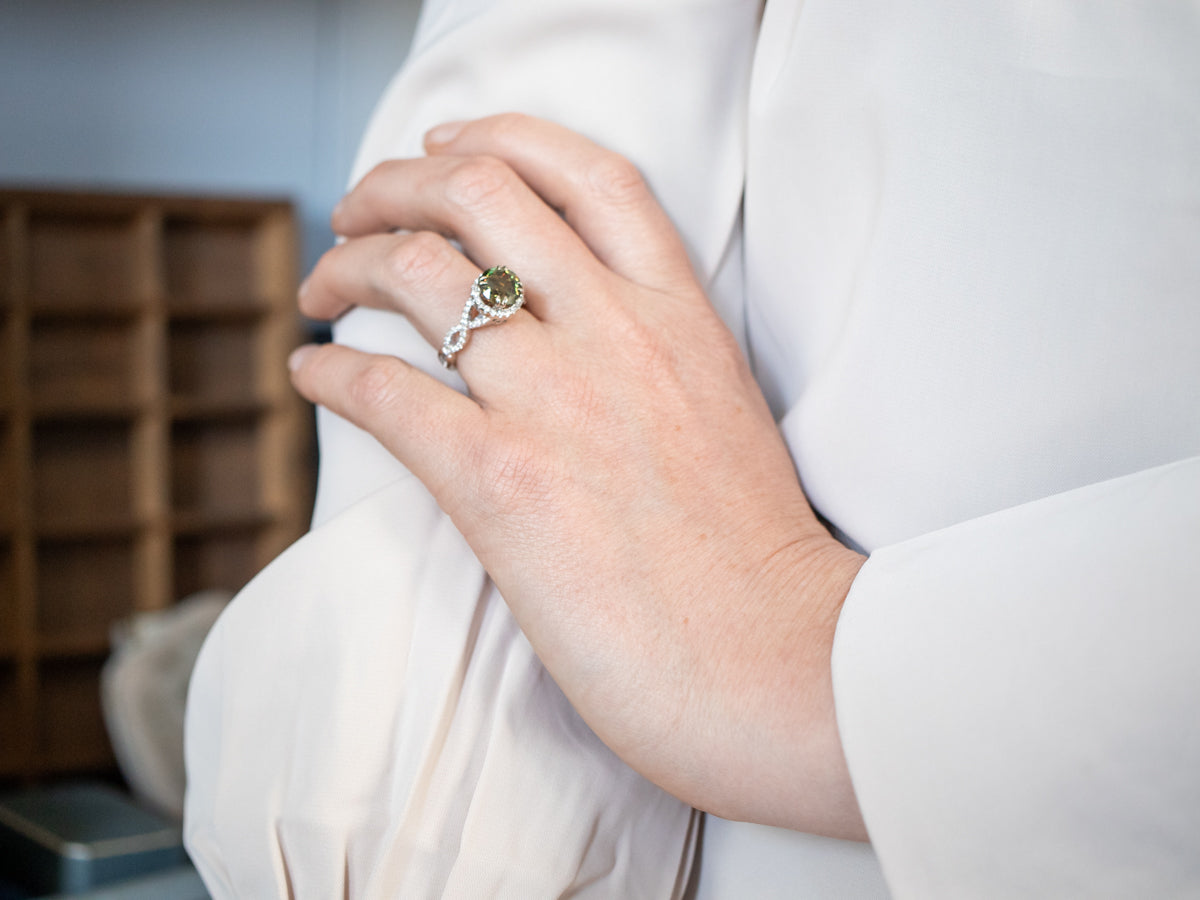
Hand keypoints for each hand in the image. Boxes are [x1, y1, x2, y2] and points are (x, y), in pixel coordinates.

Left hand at [289, 114, 867, 839]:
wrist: (778, 662)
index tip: (445, 147)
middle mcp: (617, 334)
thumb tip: (570, 342)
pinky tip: (309, 372)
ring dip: (346, 263)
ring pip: (418, 272)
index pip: (587, 175)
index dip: (500, 138)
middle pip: (480, 194)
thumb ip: (657, 356)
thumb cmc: (754, 559)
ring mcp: (559, 401)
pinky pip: (384, 390)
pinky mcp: (502, 482)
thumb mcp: (722, 413)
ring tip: (319, 284)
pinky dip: (329, 368)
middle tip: (357, 210)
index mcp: (681, 316)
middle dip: (396, 183)